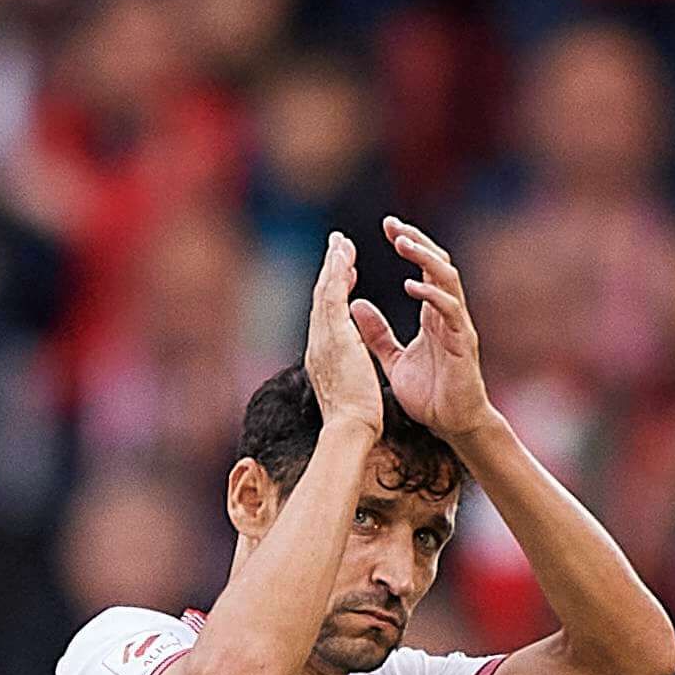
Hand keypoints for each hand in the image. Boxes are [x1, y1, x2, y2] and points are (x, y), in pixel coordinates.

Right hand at [303, 232, 381, 436]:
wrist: (349, 431)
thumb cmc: (355, 421)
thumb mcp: (351, 389)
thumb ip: (349, 371)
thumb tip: (352, 366)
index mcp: (324, 357)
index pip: (327, 317)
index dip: (334, 292)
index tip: (344, 273)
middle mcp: (318, 344)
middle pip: (320, 299)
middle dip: (330, 271)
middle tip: (338, 245)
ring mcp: (323, 339)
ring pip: (324, 292)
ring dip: (333, 265)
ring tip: (341, 242)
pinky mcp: (334, 337)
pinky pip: (333, 296)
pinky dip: (337, 274)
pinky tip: (344, 256)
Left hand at [358, 219, 495, 444]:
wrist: (452, 426)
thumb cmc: (429, 396)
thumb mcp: (393, 360)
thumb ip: (377, 333)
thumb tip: (356, 305)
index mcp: (432, 315)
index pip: (422, 268)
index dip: (408, 244)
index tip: (387, 226)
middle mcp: (447, 314)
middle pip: (437, 264)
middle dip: (417, 240)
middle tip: (393, 225)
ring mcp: (457, 326)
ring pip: (447, 279)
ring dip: (425, 258)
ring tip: (402, 244)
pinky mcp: (462, 344)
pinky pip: (450, 311)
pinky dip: (431, 295)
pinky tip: (412, 285)